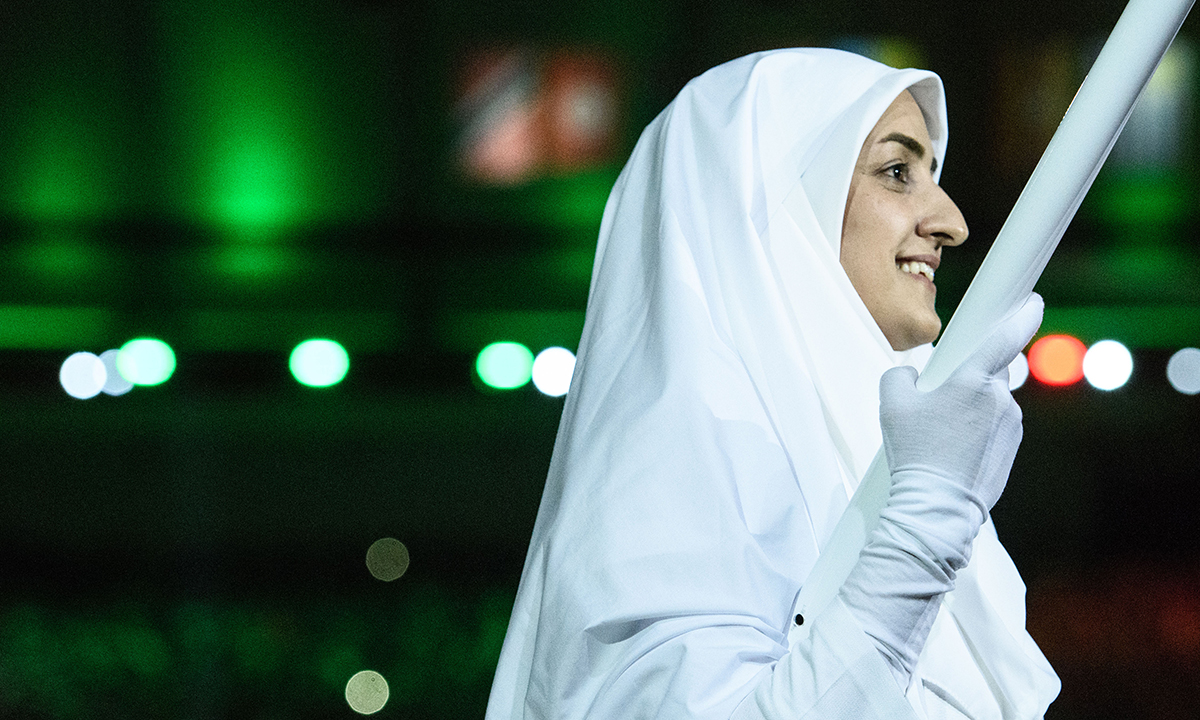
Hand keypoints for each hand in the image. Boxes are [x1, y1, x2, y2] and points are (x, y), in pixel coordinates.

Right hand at [839, 294, 1042, 687]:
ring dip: (971, 409)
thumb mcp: (891, 405)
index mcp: (972, 380)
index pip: (1003, 338)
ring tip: (941, 437)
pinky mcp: (1012, 447)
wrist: (937, 506)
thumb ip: (899, 375)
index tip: (1033, 302)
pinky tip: (953, 452)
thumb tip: (910, 373)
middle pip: (987, 373)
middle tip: (938, 404)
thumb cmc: (914, 453)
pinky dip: (978, 432)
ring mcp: (1010, 424)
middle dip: (967, 381)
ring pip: (990, 402)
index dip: (1021, 316)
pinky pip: (995, 426)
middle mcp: (999, 398)